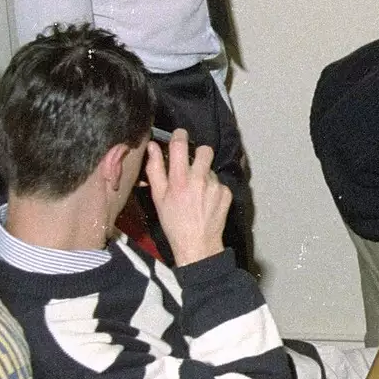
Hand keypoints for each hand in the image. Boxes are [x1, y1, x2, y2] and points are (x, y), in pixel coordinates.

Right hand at [146, 129, 230, 265]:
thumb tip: (152, 147)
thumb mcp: (158, 197)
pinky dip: (214, 188)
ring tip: (197, 191)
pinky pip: (220, 183)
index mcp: (179, 179)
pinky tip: (206, 201)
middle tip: (192, 164)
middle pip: (205, 150)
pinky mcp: (226, 193)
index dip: (180, 135)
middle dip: (198, 153)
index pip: (180, 145)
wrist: (197, 244)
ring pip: (211, 169)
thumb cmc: (174, 222)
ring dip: (205, 174)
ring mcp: (216, 186)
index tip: (180, 135)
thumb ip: (155, 170)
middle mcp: (199, 179)